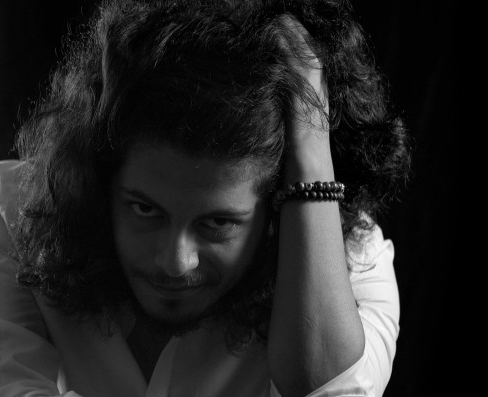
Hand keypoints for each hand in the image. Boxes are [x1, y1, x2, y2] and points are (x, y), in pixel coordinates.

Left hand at [275, 13, 330, 172]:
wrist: (310, 184)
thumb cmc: (299, 171)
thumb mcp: (293, 138)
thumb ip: (287, 122)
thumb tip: (270, 112)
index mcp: (317, 105)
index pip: (312, 67)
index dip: (302, 46)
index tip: (288, 30)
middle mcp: (318, 100)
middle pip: (312, 57)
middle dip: (298, 36)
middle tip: (283, 18)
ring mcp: (312, 102)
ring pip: (306, 60)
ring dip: (293, 39)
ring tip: (278, 21)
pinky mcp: (303, 107)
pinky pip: (297, 73)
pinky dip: (287, 54)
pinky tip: (275, 39)